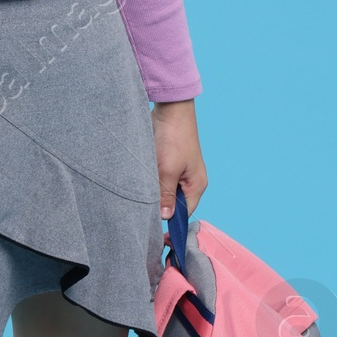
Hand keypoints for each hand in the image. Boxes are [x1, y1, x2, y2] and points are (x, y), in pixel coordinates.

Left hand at [151, 99, 206, 222]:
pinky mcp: (168, 163)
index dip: (170, 221)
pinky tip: (140, 181)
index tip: (153, 226)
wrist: (170, 109)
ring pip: (164, 191)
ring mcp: (179, 172)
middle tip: (142, 210)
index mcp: (196, 185)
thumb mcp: (168, 170)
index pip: (184, 213)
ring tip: (140, 195)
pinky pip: (159, 179)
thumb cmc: (174, 138)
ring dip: (153, 192)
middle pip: (173, 204)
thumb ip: (166, 195)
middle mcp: (190, 181)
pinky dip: (150, 182)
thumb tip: (165, 217)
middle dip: (159, 206)